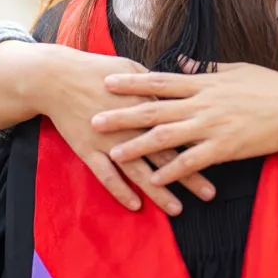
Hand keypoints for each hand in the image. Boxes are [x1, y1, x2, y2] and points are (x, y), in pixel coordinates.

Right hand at [31, 45, 215, 213]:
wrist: (57, 78)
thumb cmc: (97, 70)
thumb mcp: (132, 69)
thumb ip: (156, 84)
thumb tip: (179, 89)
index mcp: (146, 104)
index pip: (180, 128)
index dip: (200, 144)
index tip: (220, 156)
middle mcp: (131, 125)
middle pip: (166, 154)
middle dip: (189, 174)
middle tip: (209, 193)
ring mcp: (110, 140)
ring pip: (138, 171)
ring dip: (158, 191)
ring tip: (177, 209)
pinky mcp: (89, 150)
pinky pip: (106, 175)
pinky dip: (119, 190)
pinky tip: (134, 205)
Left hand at [94, 63, 277, 185]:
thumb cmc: (270, 87)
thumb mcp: (236, 70)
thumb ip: (205, 69)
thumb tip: (183, 63)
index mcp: (204, 83)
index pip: (160, 81)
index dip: (132, 82)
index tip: (107, 81)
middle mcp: (203, 103)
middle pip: (154, 108)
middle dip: (122, 115)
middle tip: (94, 120)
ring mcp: (212, 126)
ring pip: (167, 136)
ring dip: (138, 145)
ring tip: (114, 153)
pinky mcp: (225, 148)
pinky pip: (192, 161)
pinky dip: (172, 171)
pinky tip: (155, 180)